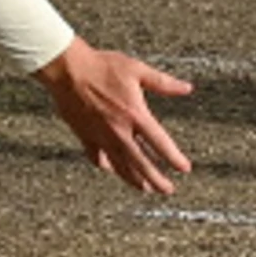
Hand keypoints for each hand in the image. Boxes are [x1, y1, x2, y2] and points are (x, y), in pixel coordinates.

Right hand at [32, 37, 195, 195]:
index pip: (159, 143)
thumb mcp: (138, 70)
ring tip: (144, 188)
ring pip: (120, 165)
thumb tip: (187, 88)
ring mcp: (100, 136)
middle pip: (141, 163)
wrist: (68, 70)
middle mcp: (119, 131)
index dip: (174, 158)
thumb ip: (164, 83)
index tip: (185, 169)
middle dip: (156, 179)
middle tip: (167, 190)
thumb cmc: (103, 67)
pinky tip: (112, 170)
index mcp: (135, 115)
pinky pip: (97, 157)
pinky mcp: (85, 135)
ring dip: (133, 179)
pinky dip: (106, 165)